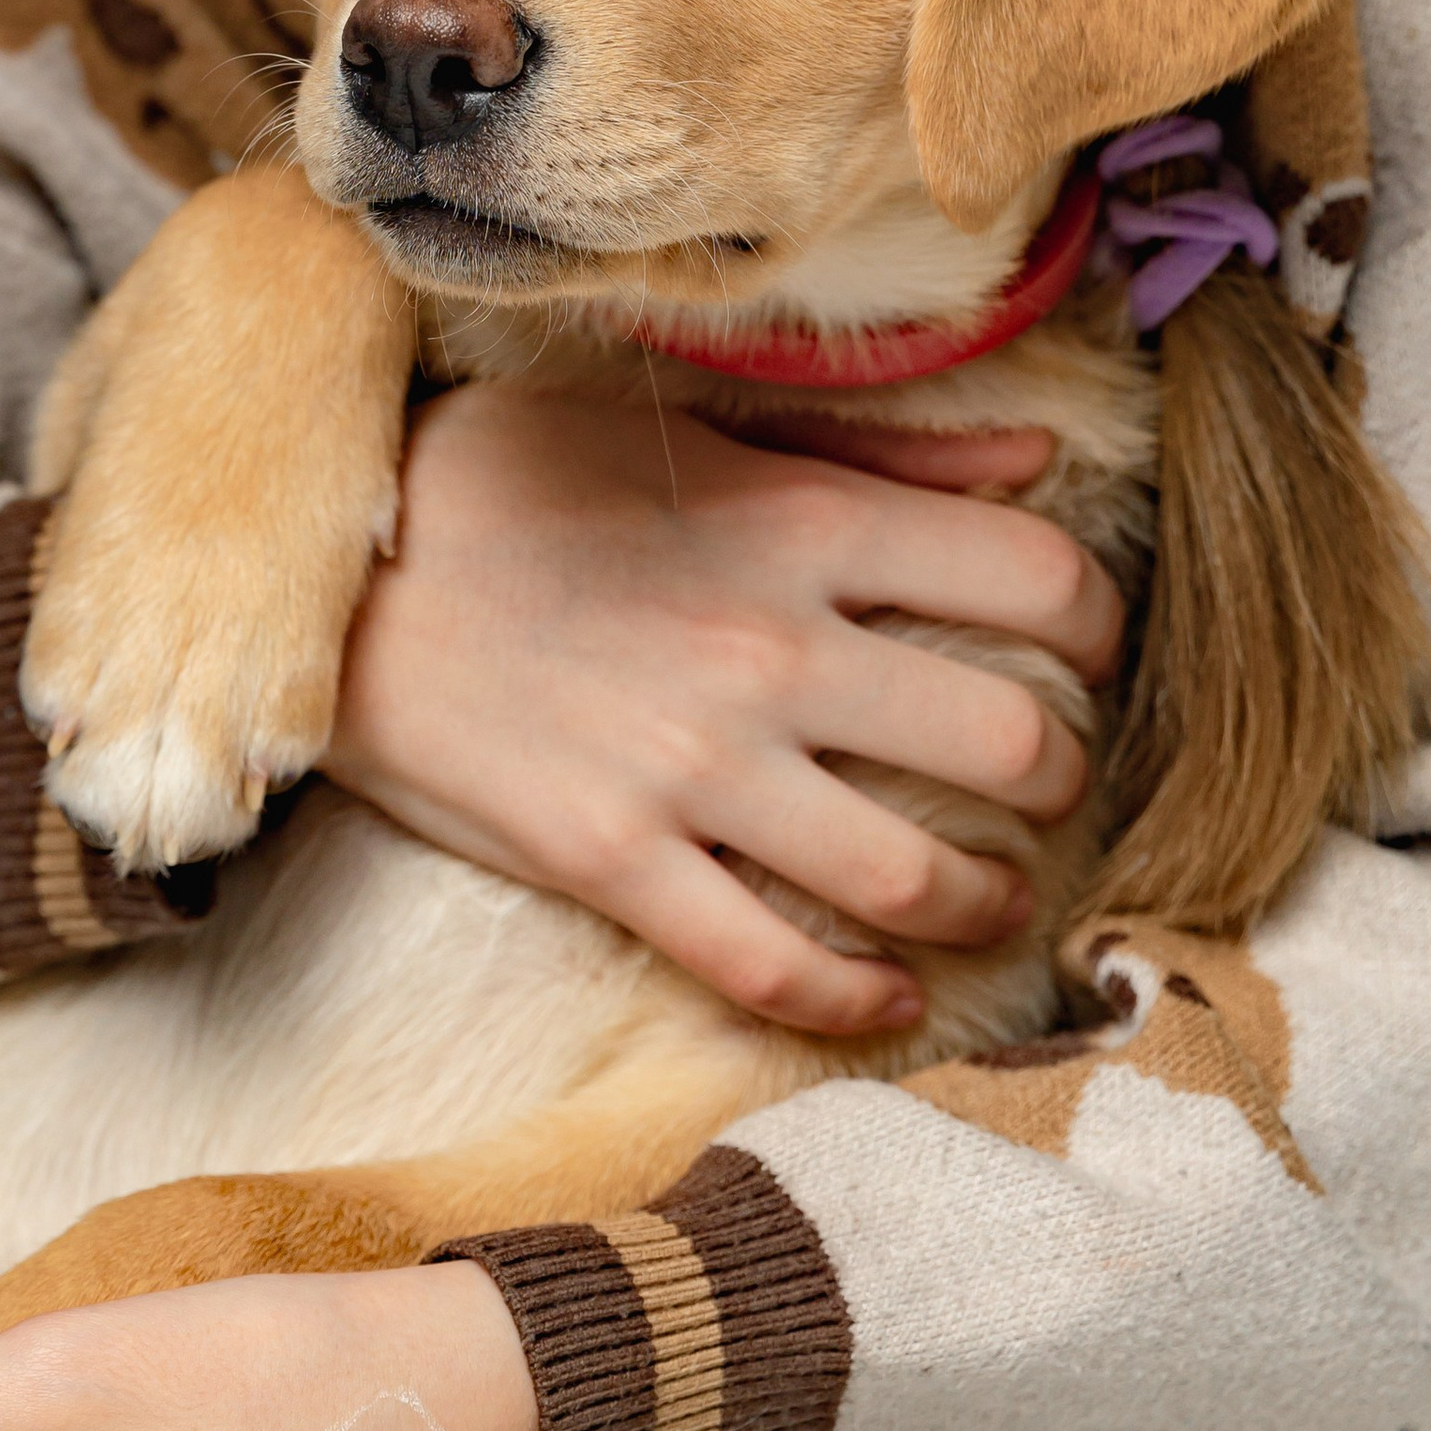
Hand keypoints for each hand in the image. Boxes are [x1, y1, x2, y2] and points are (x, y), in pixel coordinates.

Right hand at [324, 383, 1122, 1036]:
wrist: (336, 577)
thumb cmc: (512, 484)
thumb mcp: (690, 429)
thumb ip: (874, 452)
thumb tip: (1035, 470)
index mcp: (800, 523)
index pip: (1034, 573)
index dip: (1095, 621)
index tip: (1083, 651)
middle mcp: (768, 647)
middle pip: (1007, 737)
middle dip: (1058, 774)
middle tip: (1044, 782)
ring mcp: (691, 768)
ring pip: (911, 874)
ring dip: (985, 898)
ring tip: (992, 895)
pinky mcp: (613, 861)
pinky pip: (771, 965)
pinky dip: (854, 1000)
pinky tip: (886, 995)